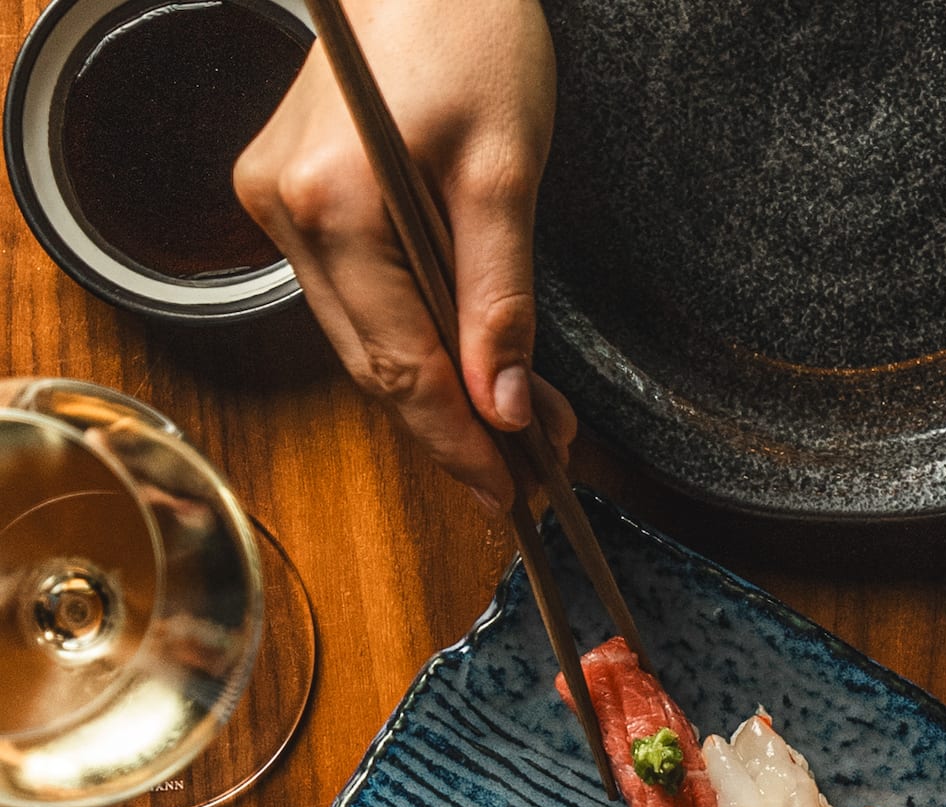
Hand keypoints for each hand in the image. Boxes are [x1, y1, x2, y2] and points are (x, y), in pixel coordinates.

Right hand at [234, 0, 576, 510]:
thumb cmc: (469, 33)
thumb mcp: (507, 172)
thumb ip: (502, 299)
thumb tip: (506, 404)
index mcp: (331, 206)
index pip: (402, 368)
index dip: (461, 444)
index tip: (514, 492)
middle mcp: (287, 214)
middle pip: (378, 367)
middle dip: (460, 428)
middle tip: (536, 468)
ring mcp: (280, 207)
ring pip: (367, 342)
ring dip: (443, 391)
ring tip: (524, 425)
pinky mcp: (294, 200)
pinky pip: (360, 300)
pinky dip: (419, 340)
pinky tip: (474, 364)